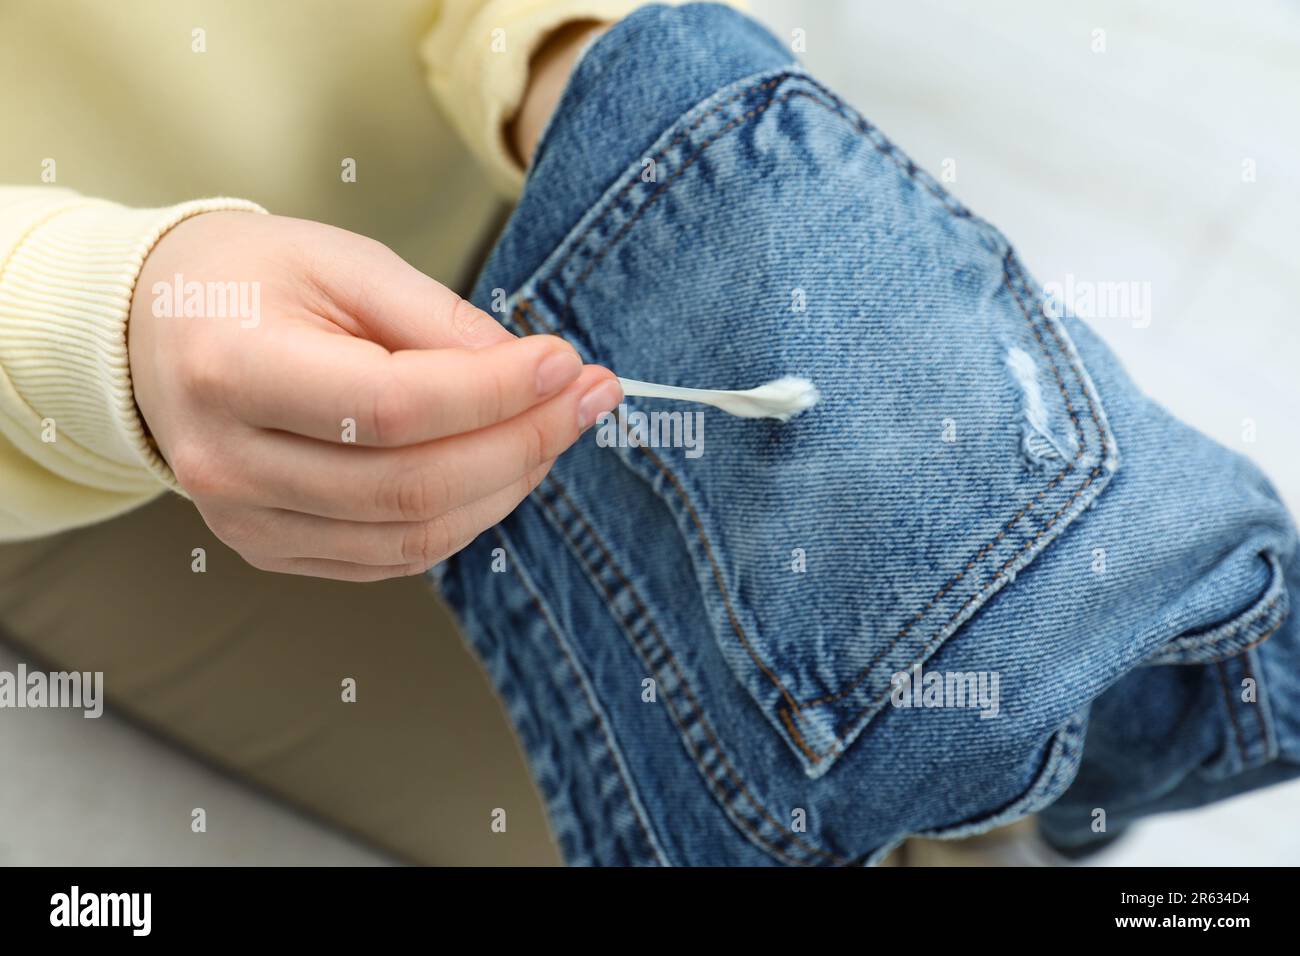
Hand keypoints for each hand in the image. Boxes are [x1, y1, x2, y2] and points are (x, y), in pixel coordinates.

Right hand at [128, 211, 620, 579]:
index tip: (564, 361)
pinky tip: (502, 467)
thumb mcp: (341, 262)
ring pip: (413, 534)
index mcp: (231, 370)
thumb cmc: (250, 280)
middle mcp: (229, 464)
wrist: (156, 331)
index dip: (494, 393)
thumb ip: (436, 319)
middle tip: (588, 397)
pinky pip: (394, 558)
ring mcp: (246, 522)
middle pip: (412, 485)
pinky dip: (465, 517)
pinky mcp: (272, 548)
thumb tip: (531, 370)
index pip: (392, 408)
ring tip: (555, 428)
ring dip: (507, 486)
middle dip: (523, 443)